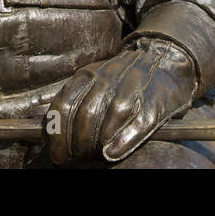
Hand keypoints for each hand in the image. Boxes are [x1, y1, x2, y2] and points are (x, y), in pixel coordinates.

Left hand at [48, 38, 197, 163]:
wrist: (167, 58)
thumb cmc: (125, 76)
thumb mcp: (96, 75)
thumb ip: (74, 94)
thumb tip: (47, 124)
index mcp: (90, 73)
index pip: (65, 104)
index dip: (57, 133)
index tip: (57, 153)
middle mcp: (109, 80)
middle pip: (85, 116)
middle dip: (76, 143)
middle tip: (76, 157)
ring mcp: (133, 91)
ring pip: (108, 121)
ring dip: (95, 145)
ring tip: (92, 156)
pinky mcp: (154, 105)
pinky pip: (135, 126)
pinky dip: (121, 143)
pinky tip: (111, 154)